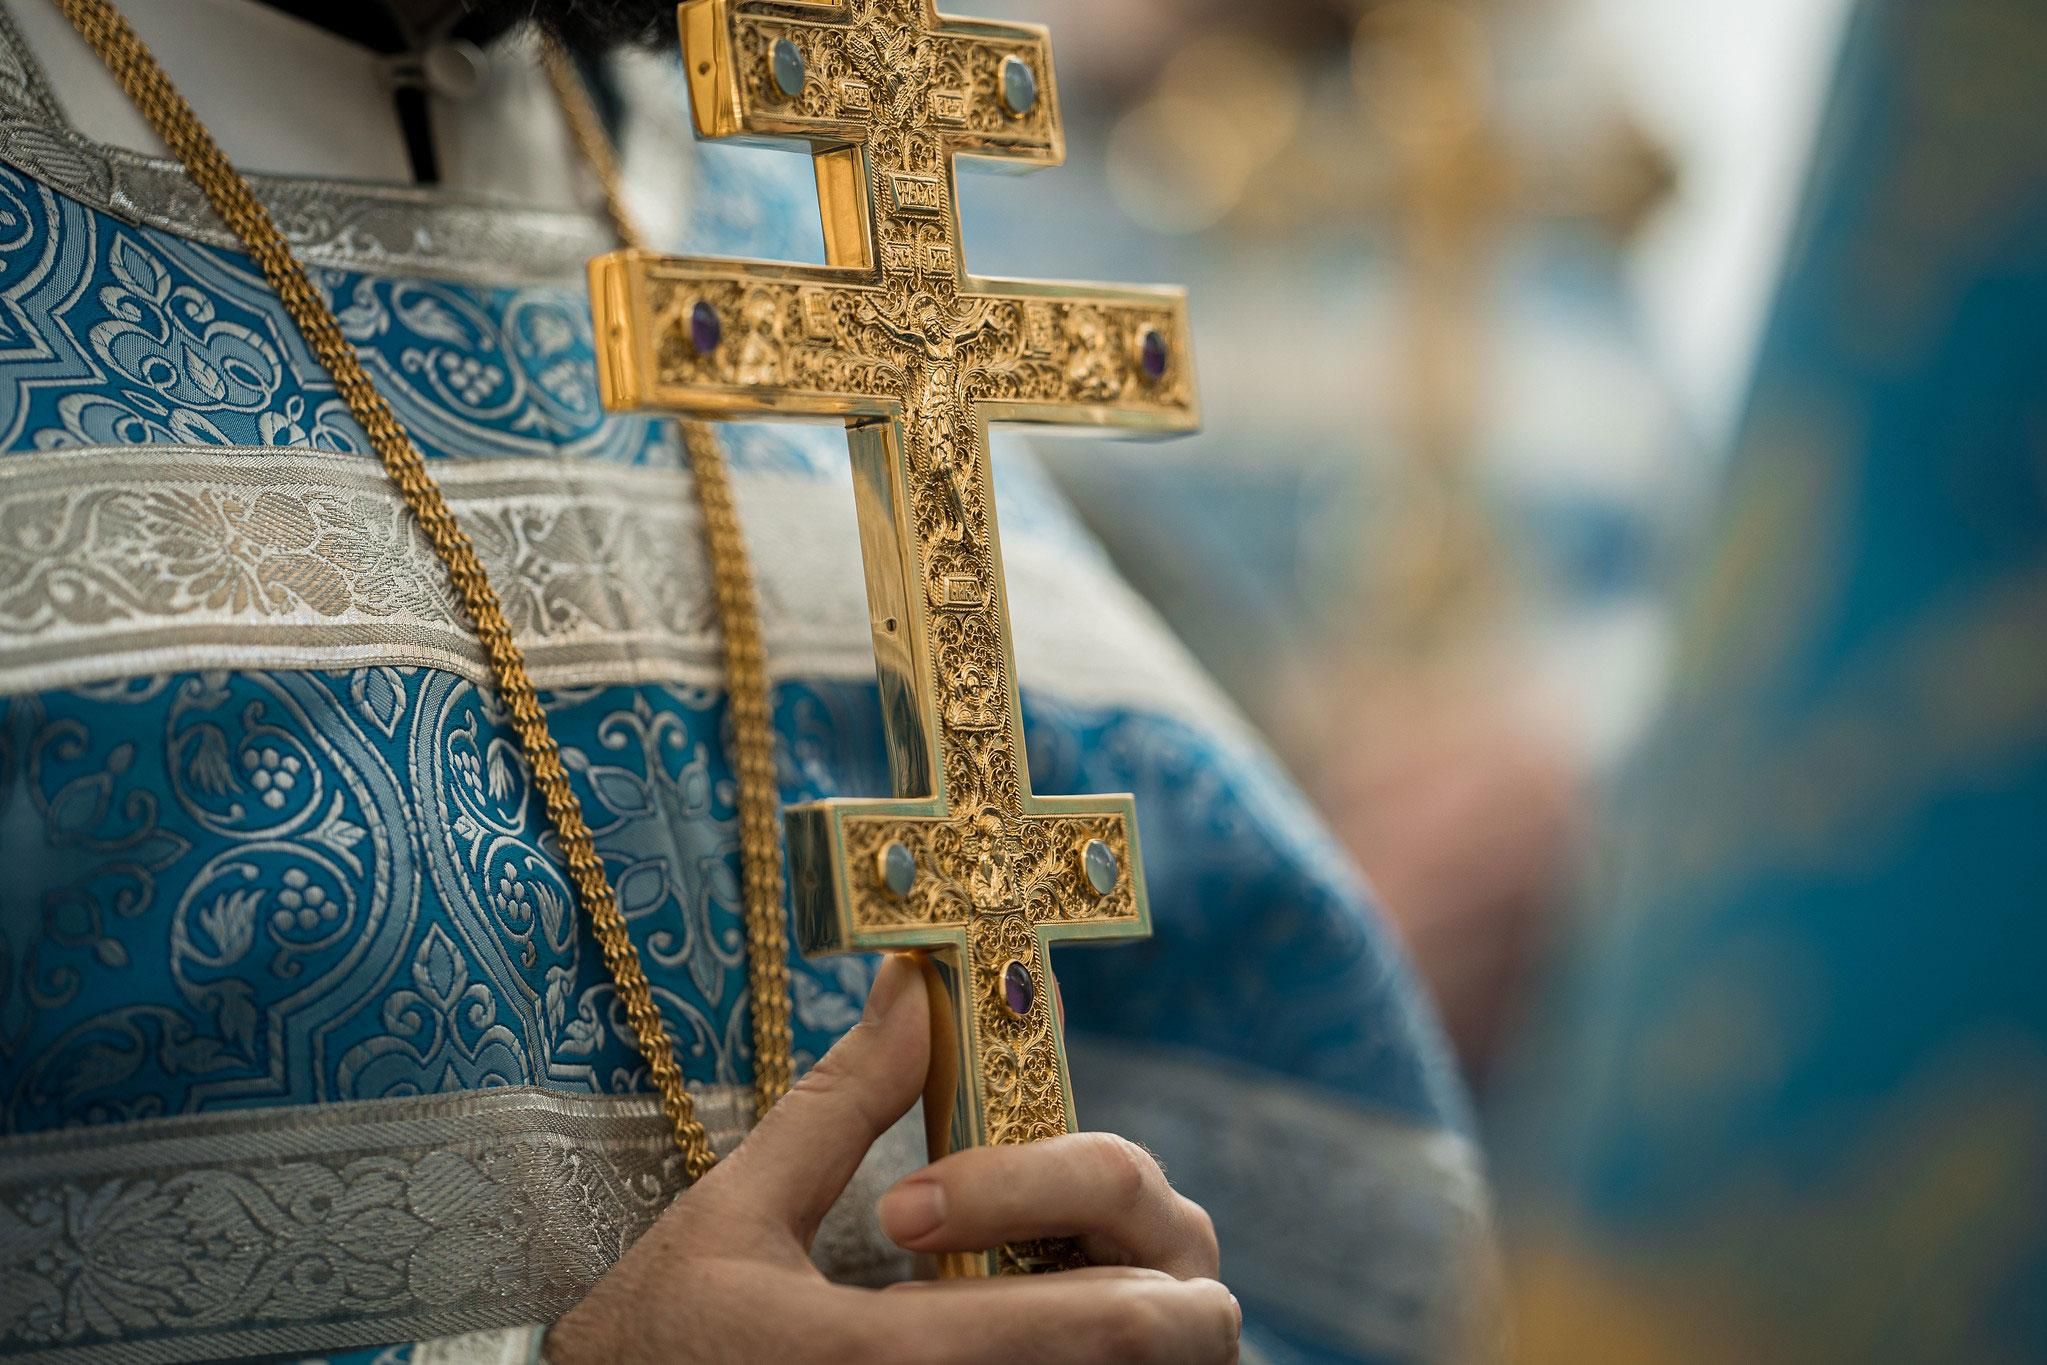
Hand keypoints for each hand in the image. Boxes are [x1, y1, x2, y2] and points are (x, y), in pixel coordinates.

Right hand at [547, 953, 1238, 1363]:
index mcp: (893, 1359)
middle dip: (1171, 1313)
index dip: (1148, 1272)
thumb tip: (916, 990)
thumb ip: (845, 1104)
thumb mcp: (735, 1214)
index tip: (1133, 1245)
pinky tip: (1018, 1339)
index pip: (1103, 1322)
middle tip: (1134, 1280)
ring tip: (1070, 1301)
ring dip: (1123, 1348)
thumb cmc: (659, 1339)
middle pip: (1153, 1363)